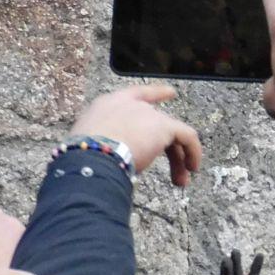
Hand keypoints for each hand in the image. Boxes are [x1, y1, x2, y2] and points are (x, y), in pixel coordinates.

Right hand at [70, 84, 201, 183]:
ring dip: (178, 158)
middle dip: (165, 147)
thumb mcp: (89, 146)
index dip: (155, 94)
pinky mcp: (163, 125)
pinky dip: (193, 152)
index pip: (136, 95)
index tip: (171, 93)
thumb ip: (107, 145)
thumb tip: (118, 162)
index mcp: (107, 105)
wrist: (90, 156)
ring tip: (181, 180)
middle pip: (155, 122)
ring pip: (171, 133)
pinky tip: (192, 168)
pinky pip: (186, 136)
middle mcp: (130, 105)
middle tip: (168, 171)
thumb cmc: (81, 158)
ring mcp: (148, 114)